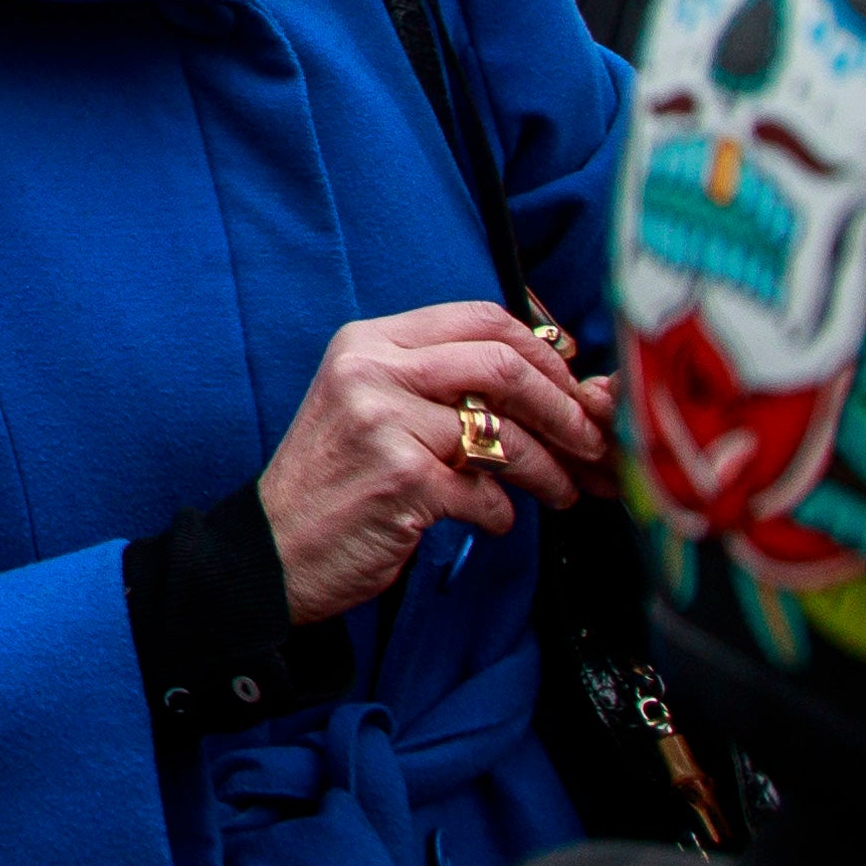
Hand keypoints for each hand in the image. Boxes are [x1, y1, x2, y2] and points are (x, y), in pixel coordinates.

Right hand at [256, 303, 616, 625]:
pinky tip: (489, 519)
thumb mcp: (373, 404)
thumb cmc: (339, 478)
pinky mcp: (402, 481)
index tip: (570, 385)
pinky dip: (502, 514)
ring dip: (550, 471)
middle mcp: (373, 371)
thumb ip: (440, 382)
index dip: (542, 352)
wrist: (275, 547)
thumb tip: (552, 381)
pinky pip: (488, 494)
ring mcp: (385, 424)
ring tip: (561, 492)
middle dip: (565, 408)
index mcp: (370, 342)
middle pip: (504, 365)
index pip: (481, 318)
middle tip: (590, 442)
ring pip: (507, 436)